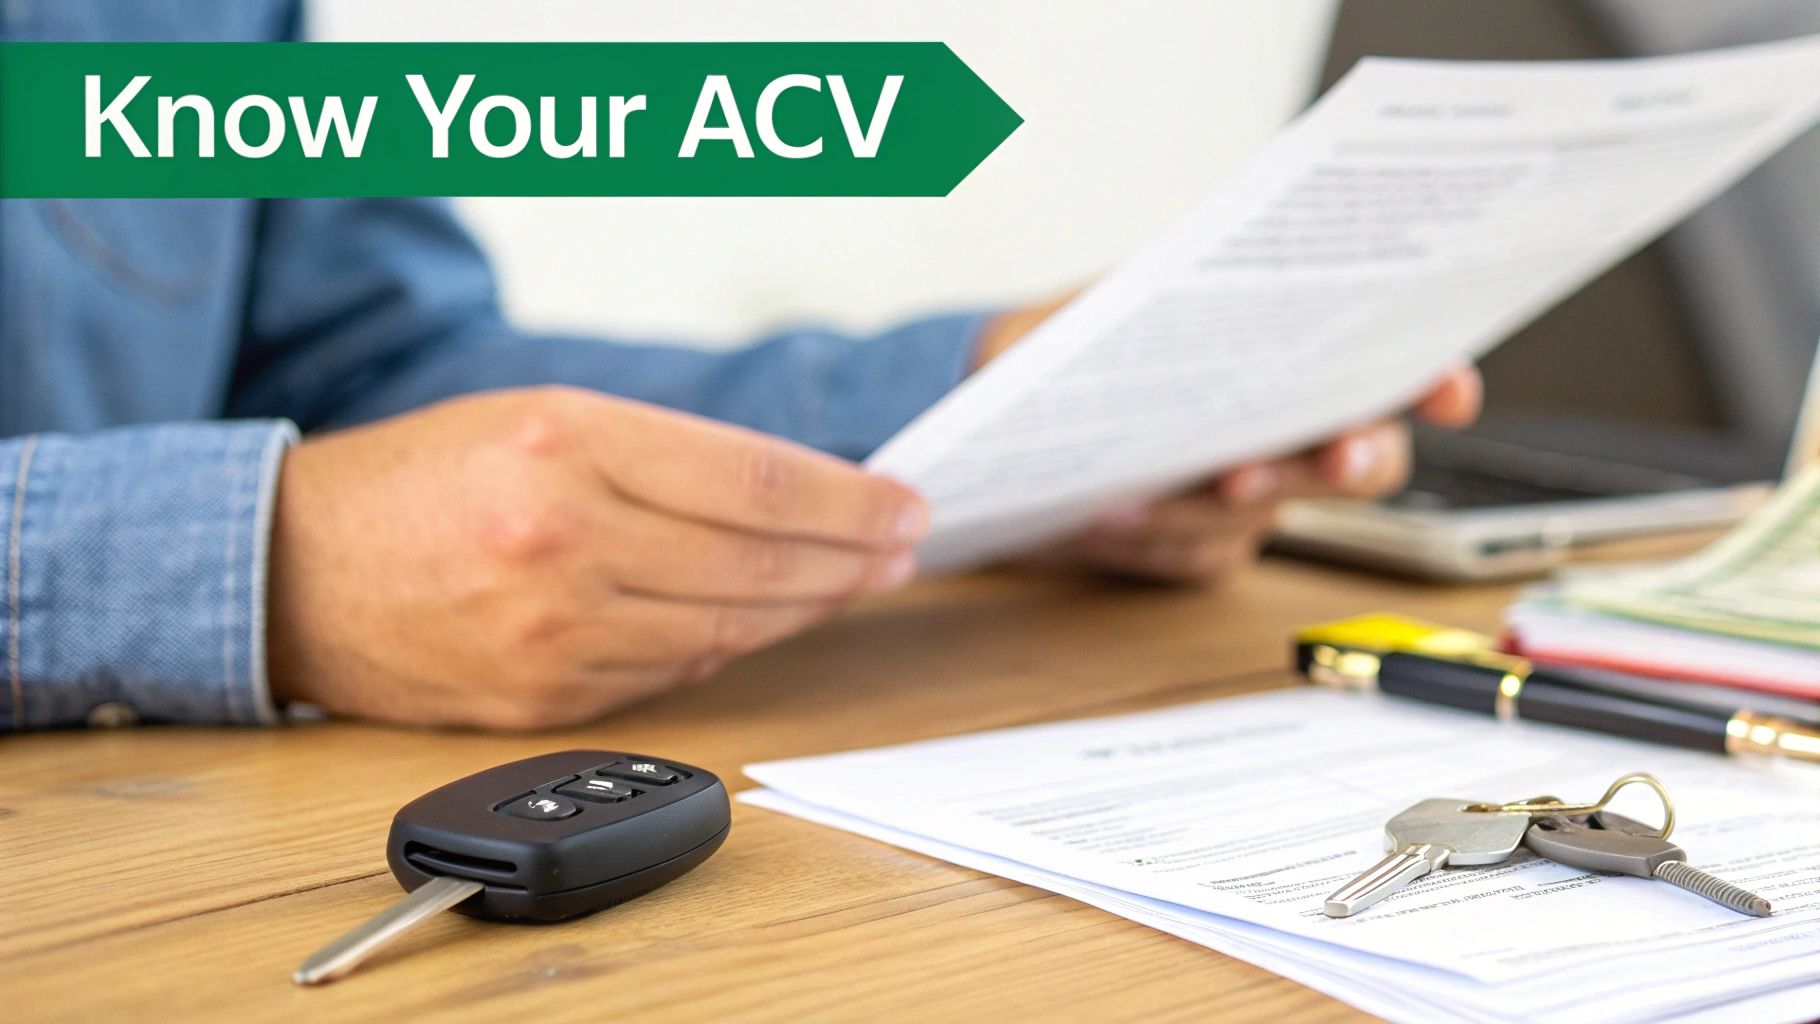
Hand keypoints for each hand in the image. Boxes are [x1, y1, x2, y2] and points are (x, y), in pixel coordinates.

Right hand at [267, 387, 928, 728]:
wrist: (294, 571)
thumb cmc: (424, 479)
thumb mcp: (538, 416)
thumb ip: (663, 455)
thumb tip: (791, 494)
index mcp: (565, 442)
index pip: (754, 481)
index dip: (847, 501)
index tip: (904, 507)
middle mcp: (563, 538)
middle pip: (757, 560)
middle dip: (849, 558)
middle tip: (901, 548)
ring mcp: (554, 630)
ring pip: (727, 626)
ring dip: (804, 606)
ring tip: (852, 582)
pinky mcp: (545, 697)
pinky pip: (674, 671)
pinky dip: (732, 644)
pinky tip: (766, 621)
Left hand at [975, 297, 1481, 584]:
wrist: (1000, 422)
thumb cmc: (1069, 344)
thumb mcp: (1116, 296)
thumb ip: (1176, 290)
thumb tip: (1217, 272)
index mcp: (1282, 354)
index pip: (1383, 367)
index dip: (1430, 382)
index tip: (1447, 393)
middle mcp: (1281, 431)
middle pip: (1357, 461)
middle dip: (1348, 460)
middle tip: (1335, 458)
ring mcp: (1242, 497)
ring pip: (1259, 519)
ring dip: (1208, 506)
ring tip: (1152, 489)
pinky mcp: (1192, 548)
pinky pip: (1191, 557)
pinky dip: (1145, 537)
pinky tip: (1102, 519)